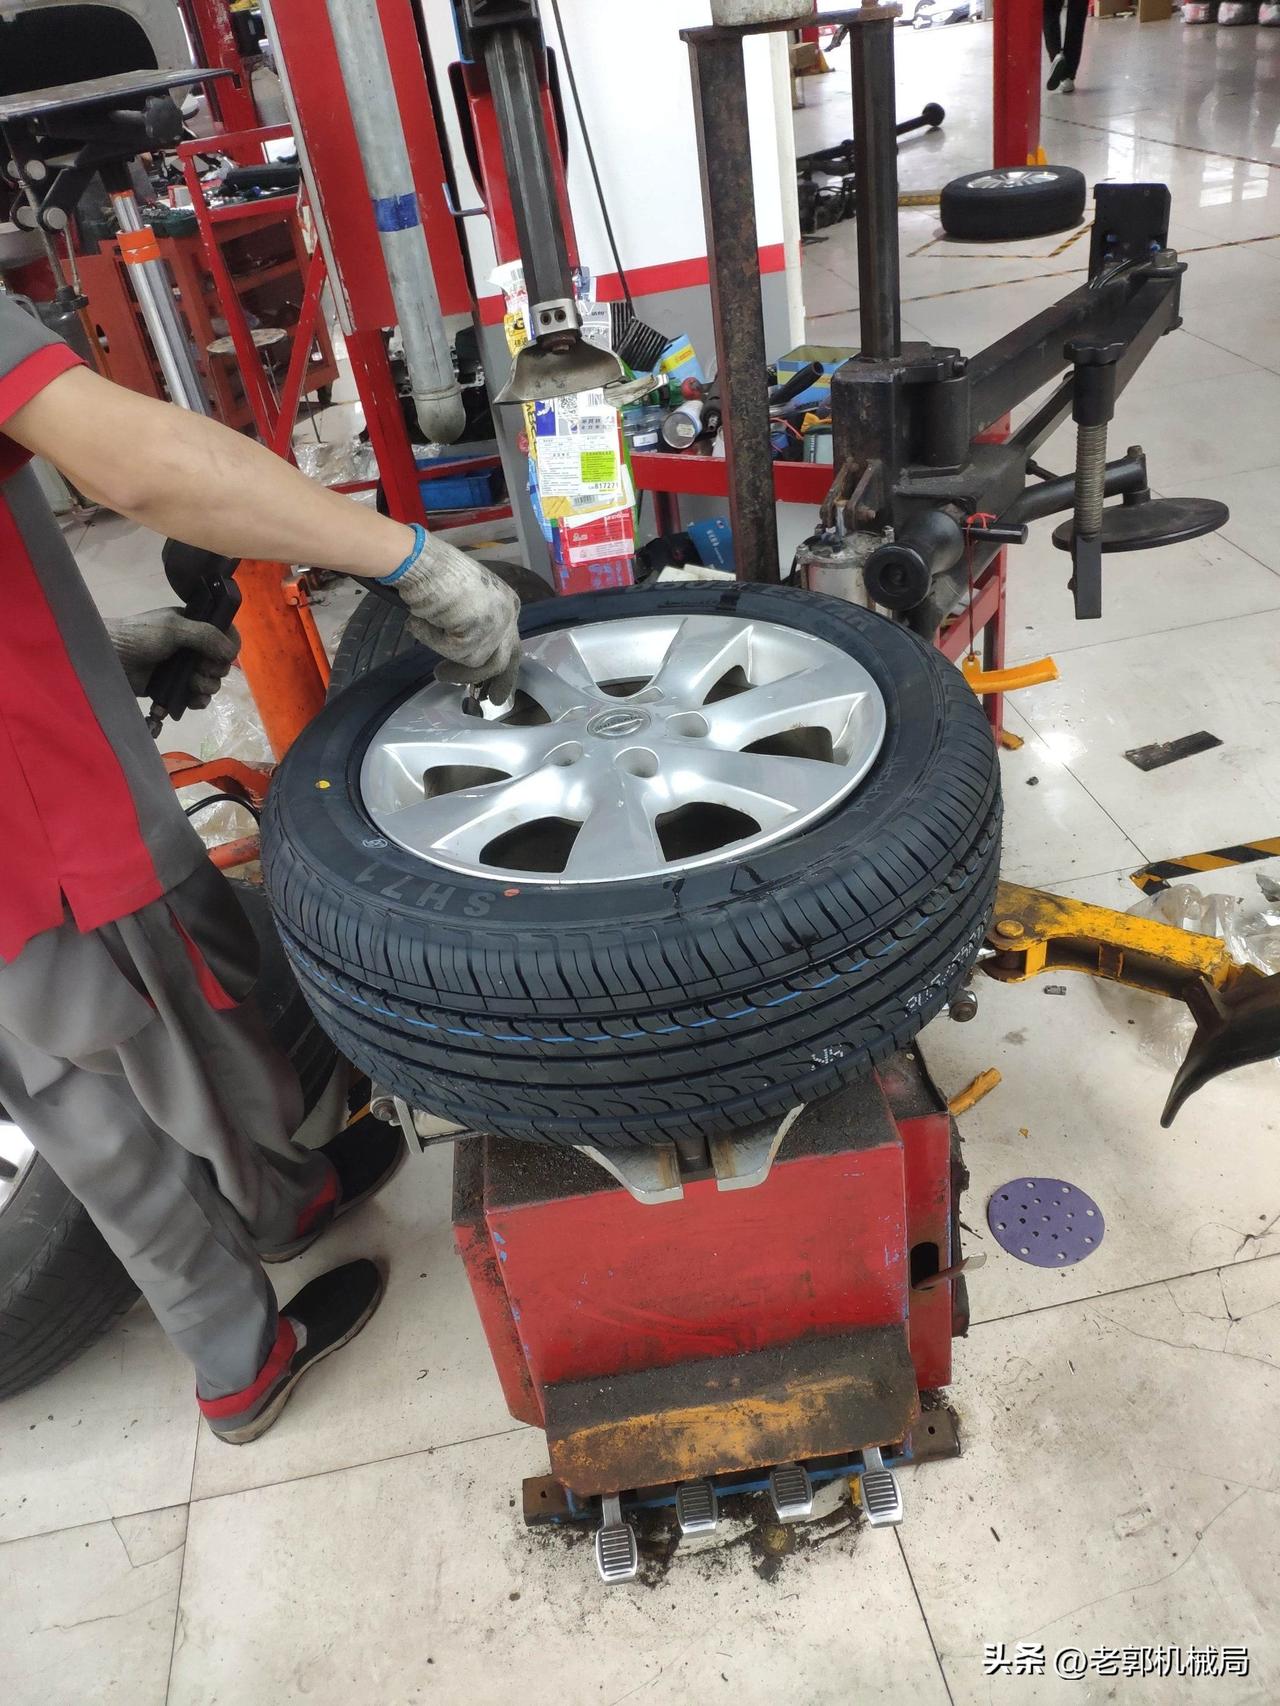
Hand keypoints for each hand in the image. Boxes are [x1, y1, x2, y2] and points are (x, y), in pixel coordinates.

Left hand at [105, 608, 240, 707]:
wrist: (111, 657)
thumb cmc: (140, 636)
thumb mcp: (174, 628)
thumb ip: (206, 636)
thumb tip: (232, 653)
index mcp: (195, 627)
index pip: (226, 635)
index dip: (230, 647)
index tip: (223, 654)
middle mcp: (193, 649)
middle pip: (222, 664)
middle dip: (215, 669)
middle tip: (198, 667)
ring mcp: (184, 670)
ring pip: (212, 683)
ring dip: (206, 686)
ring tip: (190, 684)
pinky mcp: (175, 689)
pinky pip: (197, 699)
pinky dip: (197, 701)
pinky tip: (190, 700)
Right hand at [394, 541, 521, 703]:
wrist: (423, 562)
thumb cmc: (435, 572)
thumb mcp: (463, 599)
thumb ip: (472, 622)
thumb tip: (464, 651)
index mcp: (508, 603)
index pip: (511, 641)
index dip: (502, 663)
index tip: (495, 682)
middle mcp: (509, 615)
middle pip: (508, 658)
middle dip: (501, 682)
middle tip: (493, 701)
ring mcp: (496, 627)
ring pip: (480, 665)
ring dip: (457, 672)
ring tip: (438, 674)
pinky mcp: (479, 638)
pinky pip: (456, 657)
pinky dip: (435, 645)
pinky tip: (421, 628)